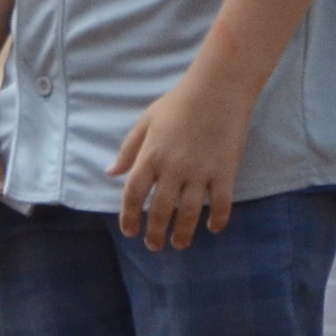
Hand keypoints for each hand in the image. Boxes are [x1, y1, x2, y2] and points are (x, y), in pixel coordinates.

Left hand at [106, 77, 253, 248]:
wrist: (217, 89)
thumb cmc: (178, 103)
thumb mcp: (146, 121)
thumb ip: (128, 150)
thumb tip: (110, 173)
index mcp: (150, 155)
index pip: (133, 194)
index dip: (128, 216)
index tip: (130, 231)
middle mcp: (173, 168)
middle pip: (160, 210)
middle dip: (154, 233)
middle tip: (153, 246)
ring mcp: (200, 171)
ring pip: (189, 213)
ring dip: (183, 233)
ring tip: (179, 244)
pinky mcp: (225, 171)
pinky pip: (221, 203)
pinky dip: (218, 220)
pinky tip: (212, 228)